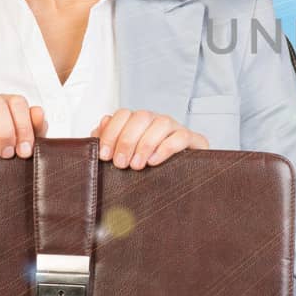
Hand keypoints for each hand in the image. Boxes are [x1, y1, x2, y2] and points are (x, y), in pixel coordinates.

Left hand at [90, 107, 207, 168]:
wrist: (182, 181)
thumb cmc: (147, 167)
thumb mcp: (124, 156)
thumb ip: (109, 140)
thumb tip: (101, 126)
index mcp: (139, 122)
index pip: (123, 114)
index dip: (111, 133)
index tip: (105, 155)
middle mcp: (157, 121)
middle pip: (141, 117)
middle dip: (127, 140)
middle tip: (121, 164)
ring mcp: (176, 128)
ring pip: (162, 123)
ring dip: (146, 144)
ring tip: (137, 165)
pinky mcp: (193, 140)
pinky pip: (182, 136)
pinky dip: (166, 148)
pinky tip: (154, 161)